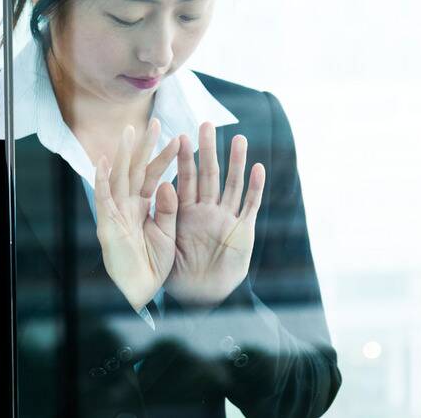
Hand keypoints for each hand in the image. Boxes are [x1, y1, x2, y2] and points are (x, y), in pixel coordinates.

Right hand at [93, 118, 181, 311]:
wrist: (141, 290)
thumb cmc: (153, 263)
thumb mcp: (167, 232)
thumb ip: (168, 209)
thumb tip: (169, 183)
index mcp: (143, 206)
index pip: (154, 176)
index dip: (165, 158)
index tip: (179, 139)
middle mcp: (128, 205)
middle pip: (137, 170)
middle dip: (146, 147)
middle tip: (156, 122)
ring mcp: (116, 212)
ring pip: (119, 178)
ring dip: (123, 155)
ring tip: (129, 132)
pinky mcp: (107, 223)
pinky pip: (103, 198)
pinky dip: (101, 180)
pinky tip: (102, 161)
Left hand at [163, 122, 265, 309]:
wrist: (199, 297)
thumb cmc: (178, 272)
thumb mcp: (165, 240)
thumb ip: (165, 214)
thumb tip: (162, 184)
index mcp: (186, 211)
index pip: (184, 179)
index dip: (183, 159)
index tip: (180, 136)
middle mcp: (207, 210)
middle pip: (209, 175)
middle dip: (209, 151)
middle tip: (207, 124)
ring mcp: (226, 218)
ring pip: (232, 185)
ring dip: (236, 162)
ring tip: (239, 139)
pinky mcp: (243, 230)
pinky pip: (249, 206)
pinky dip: (254, 187)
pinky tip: (258, 168)